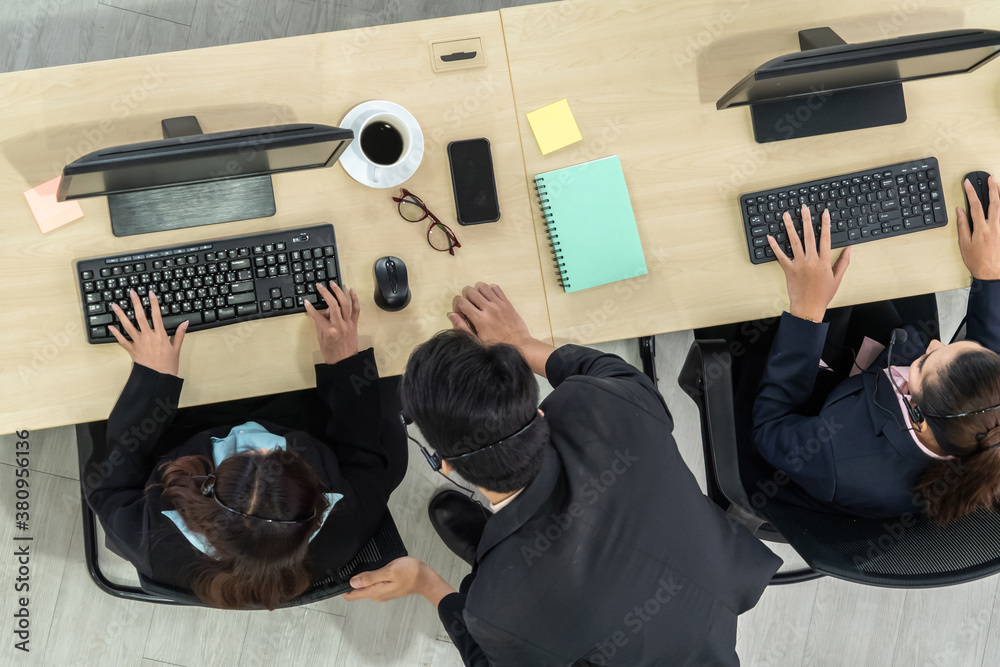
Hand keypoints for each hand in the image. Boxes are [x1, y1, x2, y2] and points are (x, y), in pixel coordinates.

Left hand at [109, 289, 186, 375]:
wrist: (157, 378)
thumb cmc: (168, 365)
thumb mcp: (176, 349)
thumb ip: (179, 334)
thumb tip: (185, 323)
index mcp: (160, 335)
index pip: (157, 315)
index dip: (153, 303)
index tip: (150, 293)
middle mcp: (148, 336)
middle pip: (140, 316)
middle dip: (135, 303)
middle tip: (131, 293)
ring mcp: (138, 343)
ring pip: (128, 326)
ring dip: (120, 315)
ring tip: (115, 305)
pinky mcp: (132, 350)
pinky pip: (122, 340)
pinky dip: (115, 333)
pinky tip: (110, 326)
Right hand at [304, 282, 359, 364]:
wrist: (345, 362)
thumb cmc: (331, 353)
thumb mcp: (321, 340)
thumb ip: (320, 324)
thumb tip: (322, 312)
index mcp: (329, 331)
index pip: (317, 316)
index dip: (310, 308)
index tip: (306, 302)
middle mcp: (339, 325)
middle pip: (333, 305)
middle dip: (325, 293)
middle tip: (320, 286)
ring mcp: (348, 324)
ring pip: (345, 304)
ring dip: (339, 292)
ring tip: (333, 284)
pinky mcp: (355, 324)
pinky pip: (356, 309)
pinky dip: (355, 299)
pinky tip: (351, 290)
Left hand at [343, 557, 454, 605]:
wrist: (425, 579)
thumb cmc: (409, 573)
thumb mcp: (389, 572)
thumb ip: (370, 577)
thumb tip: (352, 582)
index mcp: (374, 592)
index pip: (351, 595)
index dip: (342, 587)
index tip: (337, 576)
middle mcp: (376, 595)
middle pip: (356, 591)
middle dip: (349, 581)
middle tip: (345, 566)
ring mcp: (382, 592)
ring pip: (365, 587)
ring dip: (360, 578)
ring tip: (356, 564)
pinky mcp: (387, 588)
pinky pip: (372, 584)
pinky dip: (368, 577)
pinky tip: (370, 568)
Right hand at [450, 283, 531, 347]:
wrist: (520, 347)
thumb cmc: (497, 347)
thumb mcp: (477, 342)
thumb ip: (463, 327)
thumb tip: (452, 315)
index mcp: (480, 319)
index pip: (461, 301)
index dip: (456, 306)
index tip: (460, 313)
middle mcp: (489, 308)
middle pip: (470, 291)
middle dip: (465, 297)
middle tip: (469, 307)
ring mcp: (499, 304)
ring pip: (482, 286)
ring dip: (477, 292)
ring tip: (478, 302)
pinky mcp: (507, 303)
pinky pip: (496, 288)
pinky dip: (489, 290)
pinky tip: (489, 300)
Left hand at [767, 205, 851, 321]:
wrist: (809, 307)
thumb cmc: (824, 294)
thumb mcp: (837, 278)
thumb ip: (843, 261)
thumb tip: (849, 248)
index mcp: (824, 261)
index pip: (826, 238)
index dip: (825, 224)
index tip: (824, 213)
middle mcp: (811, 260)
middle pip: (809, 236)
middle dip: (806, 220)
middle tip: (803, 208)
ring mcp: (799, 264)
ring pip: (794, 242)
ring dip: (789, 227)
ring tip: (786, 216)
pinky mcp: (788, 270)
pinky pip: (780, 256)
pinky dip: (774, 246)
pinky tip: (770, 237)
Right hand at [957, 176, 999, 279]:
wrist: (993, 274)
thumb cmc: (978, 262)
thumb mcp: (964, 245)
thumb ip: (963, 226)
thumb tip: (960, 211)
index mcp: (981, 229)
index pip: (975, 205)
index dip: (971, 192)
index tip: (968, 183)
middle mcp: (994, 227)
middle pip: (994, 202)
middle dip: (992, 188)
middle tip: (990, 178)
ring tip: (999, 185)